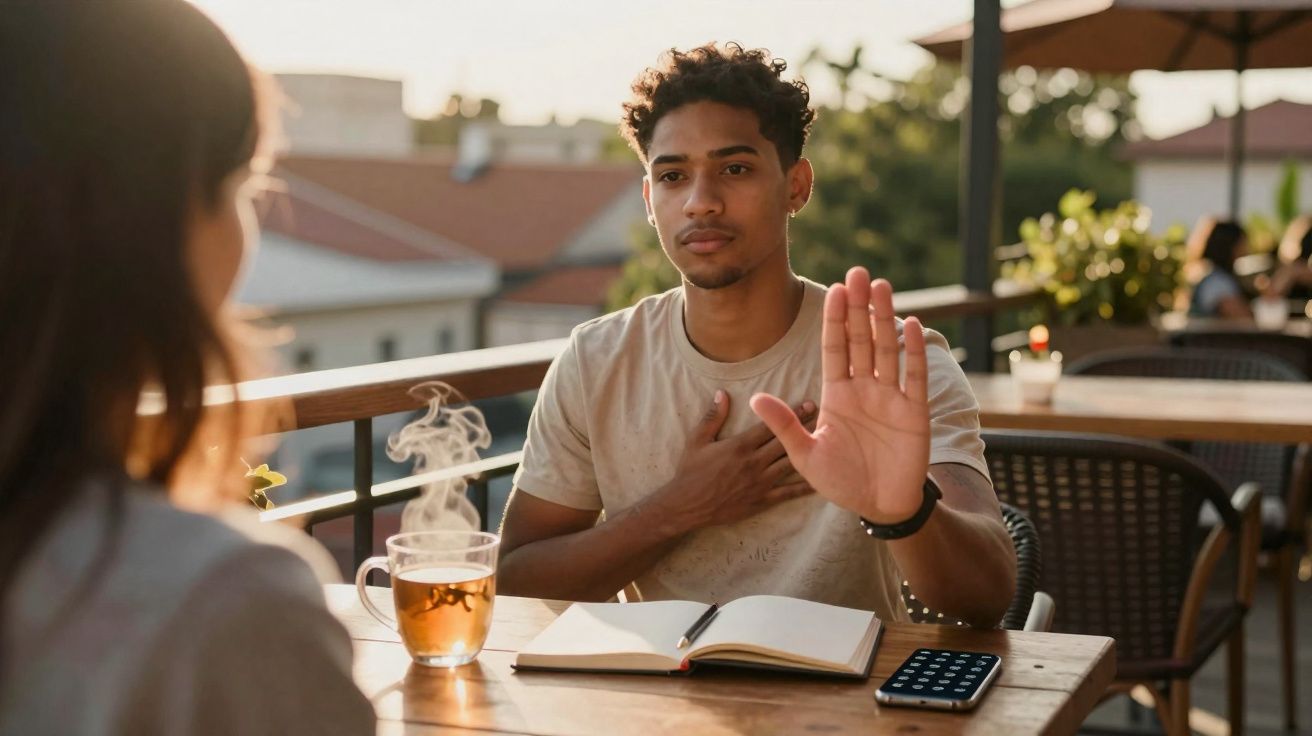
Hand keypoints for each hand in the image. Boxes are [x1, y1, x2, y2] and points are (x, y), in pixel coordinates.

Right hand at [648, 391, 816, 534]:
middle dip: (806, 427)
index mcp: (740, 445)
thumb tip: (722, 393)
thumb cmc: (690, 472)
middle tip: (826, 416)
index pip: (771, 425)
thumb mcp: (697, 440)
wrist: (686, 506)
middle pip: (786, 441)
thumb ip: (713, 417)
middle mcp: (754, 463)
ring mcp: (760, 483)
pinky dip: (804, 488)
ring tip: (827, 442)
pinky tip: (819, 481)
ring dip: (809, 452)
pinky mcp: (761, 501)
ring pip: (790, 464)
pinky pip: (787, 493)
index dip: (792, 413)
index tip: (809, 403)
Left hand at [750, 267, 930, 523]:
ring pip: (886, 349)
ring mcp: (890, 397)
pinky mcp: (914, 411)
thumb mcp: (805, 454)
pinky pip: (913, 375)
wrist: (878, 505)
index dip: (835, 319)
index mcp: (836, 393)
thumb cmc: (841, 480)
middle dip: (859, 307)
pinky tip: (910, 325)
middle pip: (861, 339)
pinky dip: (913, 351)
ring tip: (882, 286)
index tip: (834, 290)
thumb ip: (784, 424)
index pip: (835, 347)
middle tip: (859, 272)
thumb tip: (755, 397)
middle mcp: (864, 388)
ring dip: (885, 318)